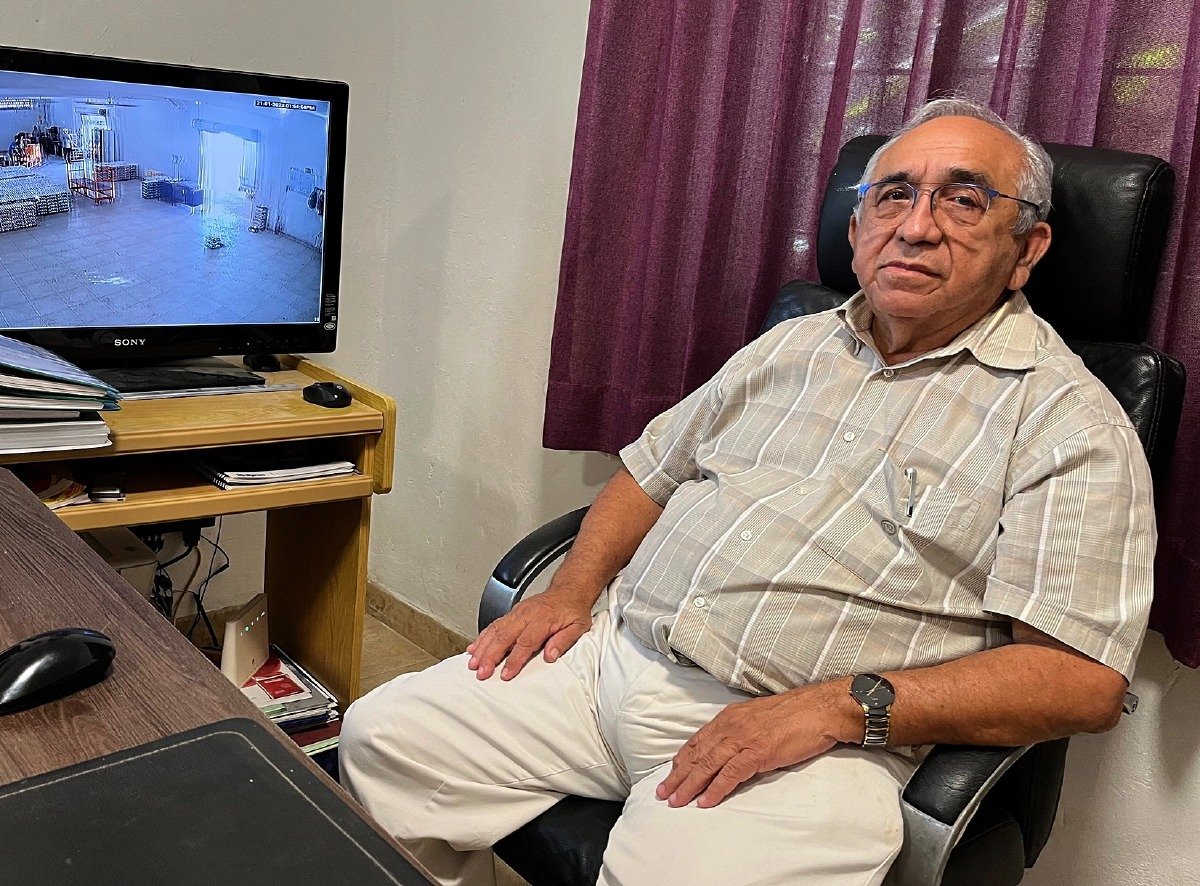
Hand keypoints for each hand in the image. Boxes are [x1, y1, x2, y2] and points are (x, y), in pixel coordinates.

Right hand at [467, 590, 593, 680]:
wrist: (569, 590)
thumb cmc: (572, 610)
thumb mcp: (578, 626)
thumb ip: (564, 641)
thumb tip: (551, 655)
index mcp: (542, 619)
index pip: (525, 642)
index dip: (514, 660)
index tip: (505, 674)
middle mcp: (526, 615)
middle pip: (504, 636)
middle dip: (490, 656)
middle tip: (482, 672)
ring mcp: (517, 612)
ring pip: (495, 630)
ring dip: (482, 647)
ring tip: (473, 663)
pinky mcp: (513, 612)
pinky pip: (494, 624)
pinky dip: (482, 637)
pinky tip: (474, 648)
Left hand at [655, 682, 855, 807]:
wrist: (818, 709)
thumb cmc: (794, 713)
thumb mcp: (758, 717)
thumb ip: (742, 730)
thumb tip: (731, 747)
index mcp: (730, 717)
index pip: (697, 741)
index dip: (682, 759)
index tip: (670, 774)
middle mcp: (731, 726)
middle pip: (697, 754)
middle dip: (678, 776)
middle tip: (662, 794)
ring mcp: (743, 739)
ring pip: (708, 765)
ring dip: (690, 785)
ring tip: (676, 801)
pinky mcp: (758, 752)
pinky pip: (731, 774)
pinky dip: (716, 789)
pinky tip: (705, 801)